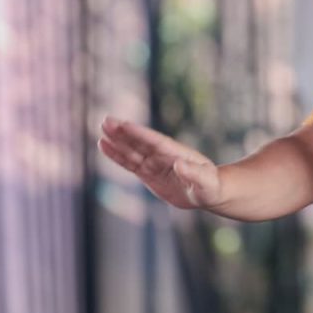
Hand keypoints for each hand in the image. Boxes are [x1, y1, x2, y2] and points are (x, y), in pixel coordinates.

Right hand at [98, 116, 220, 210]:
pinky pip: (129, 163)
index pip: (156, 142)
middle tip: (106, 121)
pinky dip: (117, 155)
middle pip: (140, 142)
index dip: (140, 134)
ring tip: (101, 130)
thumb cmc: (211, 186)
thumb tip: (180, 165)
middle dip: (124, 133)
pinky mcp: (148, 173)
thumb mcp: (206, 182)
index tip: (125, 125)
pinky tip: (104, 145)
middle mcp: (163, 155)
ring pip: (132, 151)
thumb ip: (194, 173)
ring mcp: (154, 163)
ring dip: (117, 141)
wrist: (208, 191)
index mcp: (177, 153)